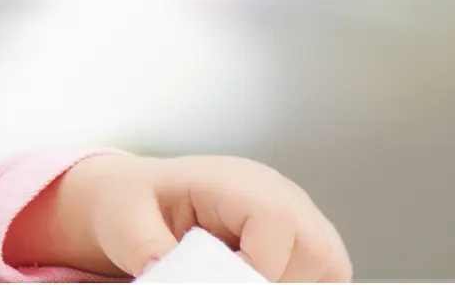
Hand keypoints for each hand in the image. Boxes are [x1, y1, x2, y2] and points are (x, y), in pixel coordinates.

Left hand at [3, 153, 350, 281]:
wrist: (138, 199)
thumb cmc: (134, 205)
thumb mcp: (126, 225)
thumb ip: (149, 250)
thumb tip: (167, 272)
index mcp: (237, 180)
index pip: (276, 221)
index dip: (256, 266)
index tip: (216, 277)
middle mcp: (279, 193)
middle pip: (317, 250)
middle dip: (276, 280)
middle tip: (227, 277)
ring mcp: (298, 215)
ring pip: (329, 266)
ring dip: (289, 283)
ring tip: (235, 275)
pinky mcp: (303, 242)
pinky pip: (324, 274)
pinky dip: (295, 283)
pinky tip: (251, 277)